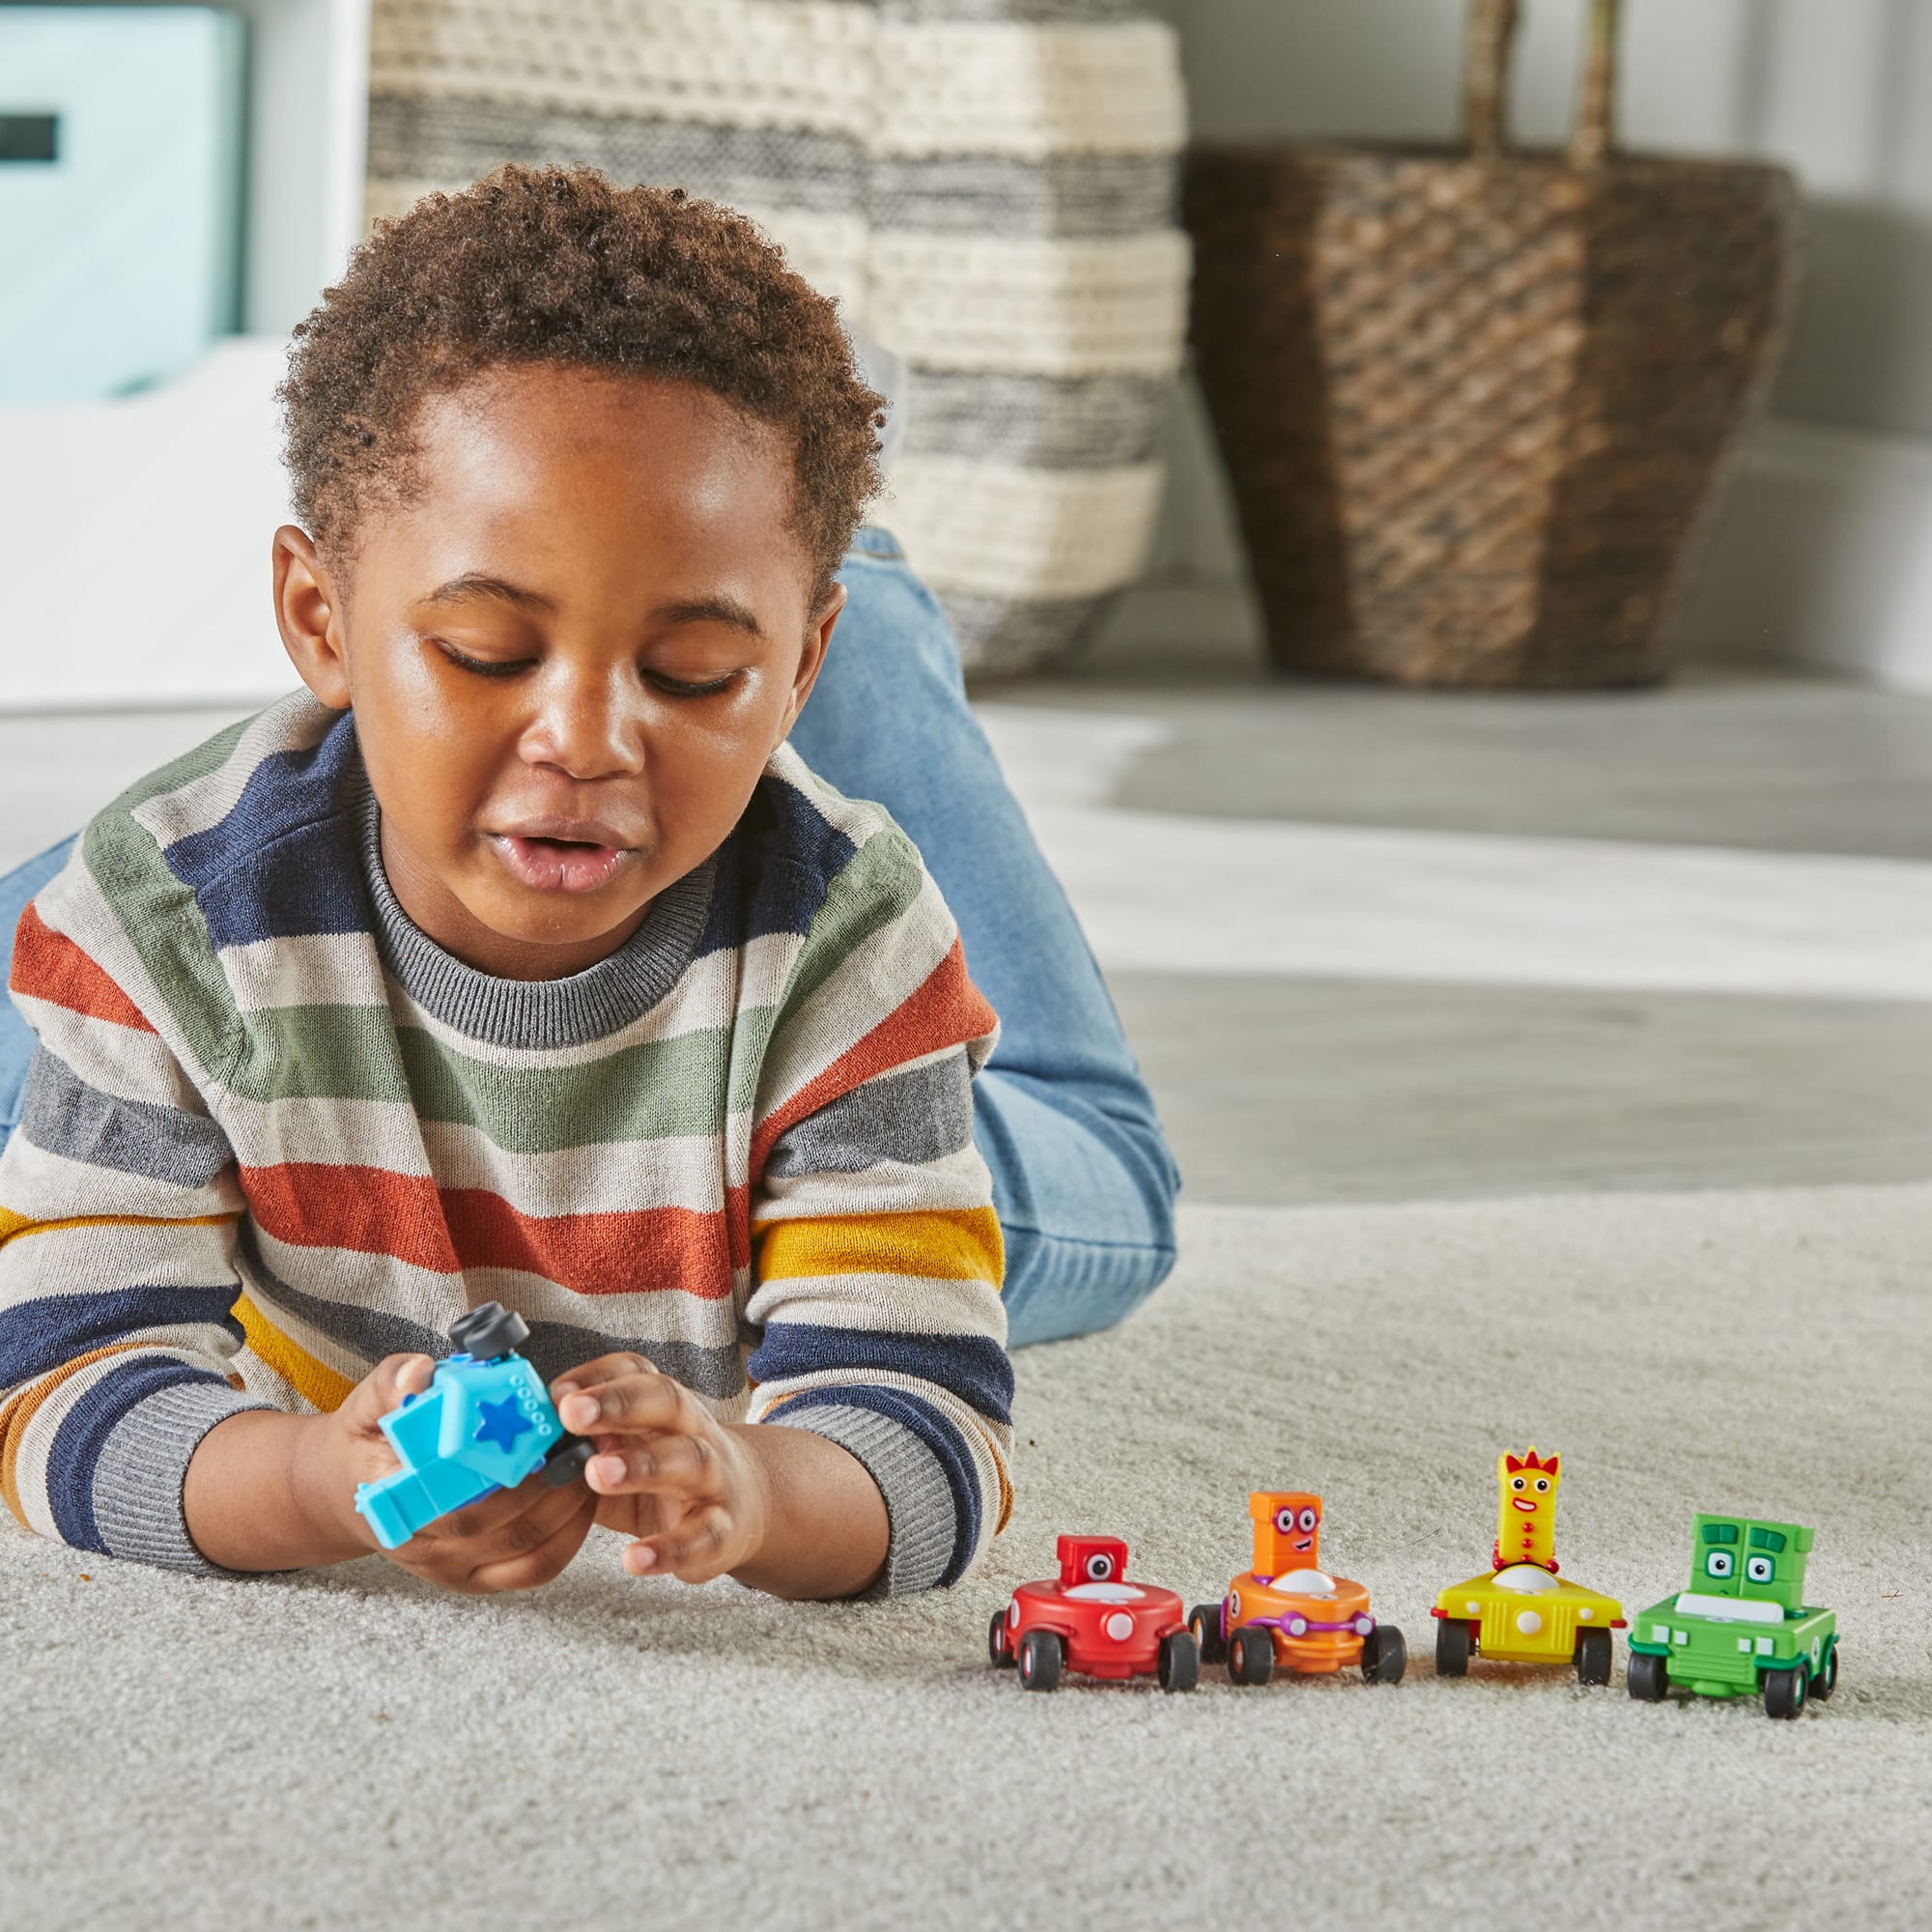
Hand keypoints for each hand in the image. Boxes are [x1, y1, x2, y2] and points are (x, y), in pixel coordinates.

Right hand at [300, 1353, 598, 1594]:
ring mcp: (450, 1568)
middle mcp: (423, 1546)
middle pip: (500, 1527)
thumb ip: (391, 1383)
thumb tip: (420, 1376)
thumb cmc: (369, 1439)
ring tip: (590, 1466)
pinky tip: (584, 1504)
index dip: (506, 1473)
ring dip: (567, 1511)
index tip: (542, 1436)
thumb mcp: (367, 1402)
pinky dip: (567, 1540)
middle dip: (550, 1486)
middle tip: (581, 1446)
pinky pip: (531, 1570)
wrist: (348, 1489)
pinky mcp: (474, 1579)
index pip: (457, 1497)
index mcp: (395, 1500)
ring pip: (524, 1552)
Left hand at [553, 1354, 770, 1582]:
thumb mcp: (622, 1448)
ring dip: (644, 1465)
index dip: (597, 1378)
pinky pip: (703, 1536)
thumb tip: (521, 1437)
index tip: (556, 1395)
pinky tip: (635, 1558)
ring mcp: (713, 1477)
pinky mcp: (722, 1530)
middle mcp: (691, 1429)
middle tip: (572, 1415)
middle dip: (620, 1404)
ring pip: (689, 1460)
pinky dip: (671, 1548)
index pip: (635, 1371)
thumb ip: (580, 1443)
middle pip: (666, 1401)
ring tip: (598, 1474)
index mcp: (661, 1405)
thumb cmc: (663, 1474)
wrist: (742, 1506)